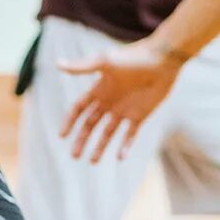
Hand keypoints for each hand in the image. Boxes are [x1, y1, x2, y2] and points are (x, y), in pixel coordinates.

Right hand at [59, 37, 184, 161]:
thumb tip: (57, 64)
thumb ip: (82, 67)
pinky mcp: (140, 115)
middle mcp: (109, 102)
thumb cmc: (133, 57)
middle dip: (82, 140)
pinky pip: (130, 134)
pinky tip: (119, 157)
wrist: (163, 60)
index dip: (69, 122)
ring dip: (100, 147)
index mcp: (98, 90)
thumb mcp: (105, 62)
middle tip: (74, 155)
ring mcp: (124, 110)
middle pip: (90, 125)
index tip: (62, 136)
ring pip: (108, 133)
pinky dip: (124, 146)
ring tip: (92, 162)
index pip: (79, 109)